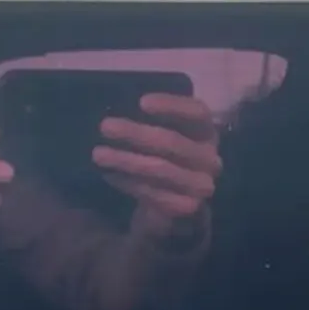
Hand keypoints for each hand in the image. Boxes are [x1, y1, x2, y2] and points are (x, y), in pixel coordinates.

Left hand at [93, 93, 220, 240]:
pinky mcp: (188, 207)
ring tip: (98, 154)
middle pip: (173, 141)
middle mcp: (210, 158)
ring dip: (126, 160)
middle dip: (136, 133)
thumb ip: (151, 121)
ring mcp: (202, 185)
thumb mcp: (165, 135)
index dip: (171, 105)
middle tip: (105, 127)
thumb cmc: (165, 160)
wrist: (175, 205)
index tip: (141, 102)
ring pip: (161, 168)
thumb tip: (117, 106)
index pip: (197, 112)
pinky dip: (128, 183)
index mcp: (207, 132)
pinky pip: (154, 193)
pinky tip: (109, 175)